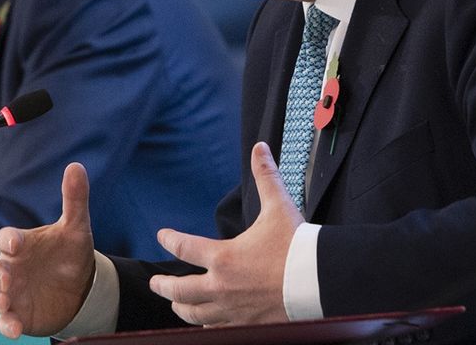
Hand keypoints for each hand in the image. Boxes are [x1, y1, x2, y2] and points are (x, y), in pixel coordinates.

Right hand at [0, 162, 95, 338]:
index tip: (16, 243)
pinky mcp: (18, 315)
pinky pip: (4, 322)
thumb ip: (74, 199)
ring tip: (6, 302)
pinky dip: (5, 325)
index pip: (5, 239)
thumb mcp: (76, 228)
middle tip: (8, 279)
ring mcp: (12, 294)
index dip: (7, 240)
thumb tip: (76, 166)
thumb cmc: (70, 254)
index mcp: (21, 245)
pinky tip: (14, 329)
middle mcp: (11, 268)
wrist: (81, 287)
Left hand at [149, 142, 303, 326]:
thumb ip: (266, 177)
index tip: (162, 235)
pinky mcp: (247, 326)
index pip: (184, 248)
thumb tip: (259, 148)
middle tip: (156, 283)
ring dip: (181, 308)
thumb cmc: (298, 246)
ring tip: (176, 304)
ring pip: (195, 314)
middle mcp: (222, 287)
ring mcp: (232, 311)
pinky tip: (205, 322)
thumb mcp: (279, 207)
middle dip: (164, 286)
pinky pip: (217, 329)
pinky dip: (207, 325)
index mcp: (224, 258)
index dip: (169, 239)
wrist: (319, 283)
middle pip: (180, 291)